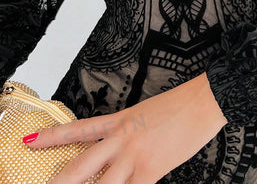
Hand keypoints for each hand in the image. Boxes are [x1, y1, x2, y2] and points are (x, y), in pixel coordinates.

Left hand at [22, 72, 227, 183]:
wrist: (202, 102)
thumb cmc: (179, 106)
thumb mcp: (146, 114)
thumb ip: (129, 133)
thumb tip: (120, 154)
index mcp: (120, 120)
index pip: (80, 129)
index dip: (53, 136)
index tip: (32, 142)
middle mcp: (121, 139)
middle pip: (82, 164)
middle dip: (60, 182)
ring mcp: (134, 156)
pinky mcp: (151, 171)